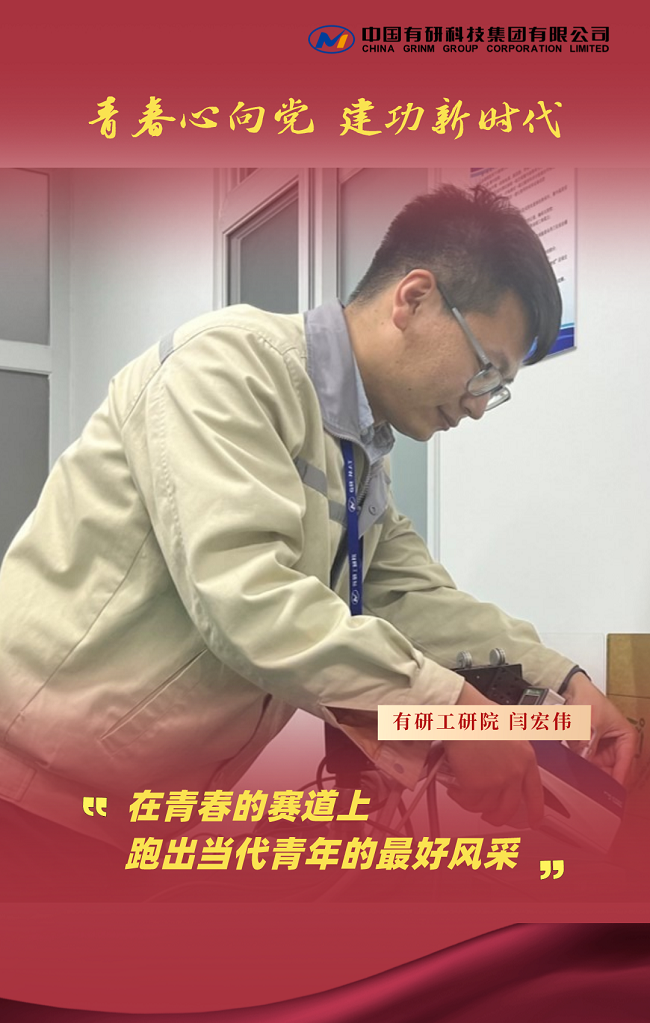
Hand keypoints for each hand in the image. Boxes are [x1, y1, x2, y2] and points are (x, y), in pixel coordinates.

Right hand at [443, 681, 543, 826]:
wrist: (459, 712)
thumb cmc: (477, 714)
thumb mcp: (507, 730)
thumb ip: (512, 752)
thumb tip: (504, 766)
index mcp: (526, 757)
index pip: (536, 793)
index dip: (535, 812)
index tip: (534, 821)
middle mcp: (515, 771)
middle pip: (510, 808)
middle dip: (498, 816)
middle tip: (489, 816)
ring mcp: (497, 780)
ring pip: (487, 806)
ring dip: (474, 804)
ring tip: (463, 793)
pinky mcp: (477, 784)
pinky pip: (469, 801)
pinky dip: (460, 798)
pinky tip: (454, 788)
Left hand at [564, 671, 636, 785]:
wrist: (570, 689)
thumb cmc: (588, 699)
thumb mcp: (590, 725)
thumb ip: (588, 747)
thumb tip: (584, 764)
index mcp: (627, 737)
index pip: (625, 765)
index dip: (617, 780)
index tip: (610, 793)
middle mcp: (618, 744)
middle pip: (611, 768)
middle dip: (599, 775)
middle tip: (589, 784)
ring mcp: (604, 746)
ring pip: (598, 766)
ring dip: (588, 767)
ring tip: (579, 766)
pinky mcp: (591, 746)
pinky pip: (587, 760)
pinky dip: (581, 760)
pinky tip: (575, 760)